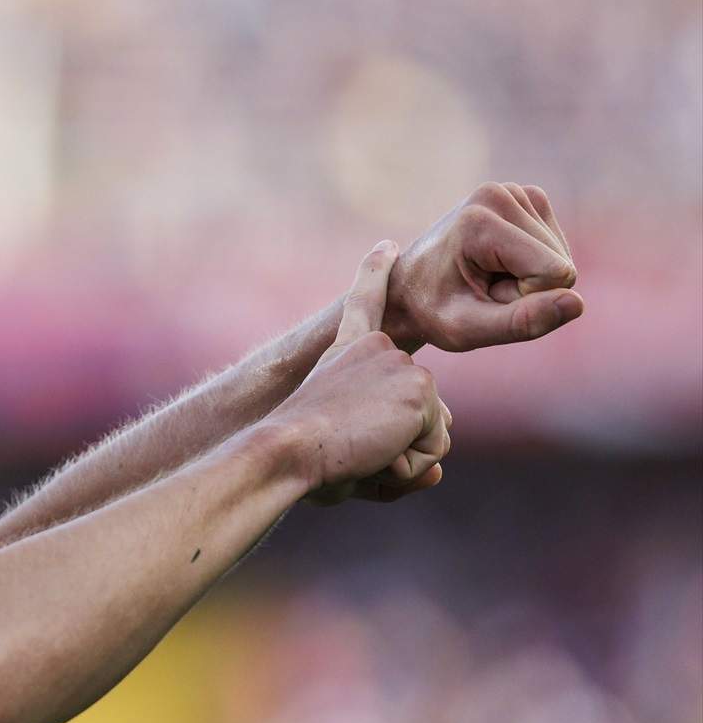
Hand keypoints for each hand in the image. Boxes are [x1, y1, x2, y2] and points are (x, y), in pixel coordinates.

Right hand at [278, 241, 451, 504]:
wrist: (284, 449)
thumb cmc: (296, 460)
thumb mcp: (344, 457)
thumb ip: (393, 464)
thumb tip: (438, 475)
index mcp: (344, 352)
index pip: (364, 306)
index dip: (375, 276)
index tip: (386, 247)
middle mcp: (377, 349)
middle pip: (419, 408)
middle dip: (396, 445)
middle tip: (348, 444)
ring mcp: (403, 367)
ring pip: (430, 435)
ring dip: (398, 459)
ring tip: (356, 449)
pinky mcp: (420, 391)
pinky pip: (431, 451)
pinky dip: (404, 466)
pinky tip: (371, 451)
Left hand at [381, 183, 583, 351]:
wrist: (409, 287)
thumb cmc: (432, 312)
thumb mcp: (467, 330)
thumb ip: (521, 322)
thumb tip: (577, 304)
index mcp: (480, 220)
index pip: (552, 274)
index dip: (523, 298)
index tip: (481, 296)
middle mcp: (501, 193)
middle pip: (560, 264)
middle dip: (527, 289)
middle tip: (482, 289)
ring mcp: (516, 191)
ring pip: (562, 257)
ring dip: (529, 278)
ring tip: (486, 277)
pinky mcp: (528, 198)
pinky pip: (558, 248)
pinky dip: (533, 264)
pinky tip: (498, 265)